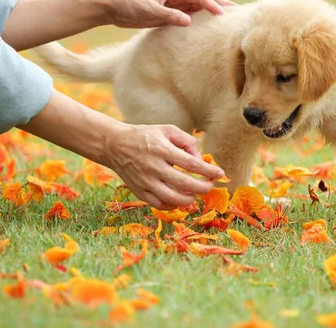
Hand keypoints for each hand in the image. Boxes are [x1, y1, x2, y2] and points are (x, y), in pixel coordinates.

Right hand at [104, 123, 223, 209]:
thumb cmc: (145, 136)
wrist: (115, 145)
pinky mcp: (139, 191)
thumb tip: (200, 159)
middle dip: (202, 187)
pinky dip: (172, 205)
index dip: (209, 171)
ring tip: (195, 194)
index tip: (220, 173)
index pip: (191, 164)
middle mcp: (153, 166)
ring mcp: (145, 181)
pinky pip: (159, 204)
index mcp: (162, 149)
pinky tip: (179, 199)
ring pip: (172, 198)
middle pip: (184, 184)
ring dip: (189, 199)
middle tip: (209, 186)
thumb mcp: (167, 130)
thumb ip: (187, 142)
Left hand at [106, 0, 235, 27]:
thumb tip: (188, 21)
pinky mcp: (171, 13)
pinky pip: (191, 16)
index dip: (212, 5)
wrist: (114, 8)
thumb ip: (168, 16)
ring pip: (199, 8)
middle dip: (221, 4)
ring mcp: (175, 3)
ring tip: (230, 19)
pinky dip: (202, 20)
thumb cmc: (129, 5)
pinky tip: (210, 27)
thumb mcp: (148, 10)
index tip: (224, 14)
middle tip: (239, 11)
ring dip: (213, 12)